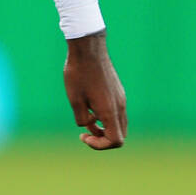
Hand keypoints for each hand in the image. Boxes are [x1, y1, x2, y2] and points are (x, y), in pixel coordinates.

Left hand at [63, 33, 126, 149]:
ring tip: (86, 119)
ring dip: (105, 127)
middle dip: (103, 138)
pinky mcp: (118, 91)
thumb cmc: (78, 74)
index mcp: (110, 111)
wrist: (88, 49)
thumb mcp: (75, 100)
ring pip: (119, 123)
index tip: (84, 135)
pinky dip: (106, 117)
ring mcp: (121, 98)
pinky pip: (116, 112)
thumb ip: (82, 119)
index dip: (99, 145)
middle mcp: (120, 106)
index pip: (116, 141)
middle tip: (86, 132)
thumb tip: (90, 125)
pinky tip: (90, 106)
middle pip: (120, 135)